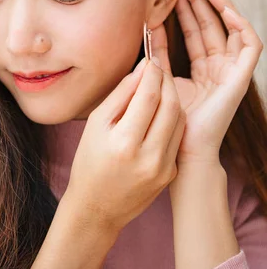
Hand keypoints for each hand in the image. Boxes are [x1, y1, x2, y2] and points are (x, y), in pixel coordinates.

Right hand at [66, 58, 185, 234]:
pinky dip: (172, 118)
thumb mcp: (96, 125)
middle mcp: (148, 157)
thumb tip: (141, 71)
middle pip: (171, 106)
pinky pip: (177, 136)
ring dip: (172, 98)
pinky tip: (159, 112)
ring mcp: (163, 168)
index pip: (148, 97)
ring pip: (180, 120)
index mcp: (124, 143)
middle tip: (157, 69)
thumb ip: (120, 96)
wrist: (97, 208)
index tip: (150, 60)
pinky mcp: (171, 173)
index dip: (151, 73)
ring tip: (158, 87)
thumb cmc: (89, 162)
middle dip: (166, 82)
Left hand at [151, 0, 263, 166]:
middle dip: (197, 0)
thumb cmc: (170, 118)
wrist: (179, 147)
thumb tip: (149, 24)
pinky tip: (225, 7)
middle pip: (211, 24)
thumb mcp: (162, 76)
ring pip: (230, 28)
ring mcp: (232, 71)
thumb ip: (159, 52)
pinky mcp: (243, 77)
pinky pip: (250, 44)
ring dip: (218, 5)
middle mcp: (219, 66)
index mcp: (203, 68)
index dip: (186, 8)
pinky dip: (241, 23)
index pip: (196, 30)